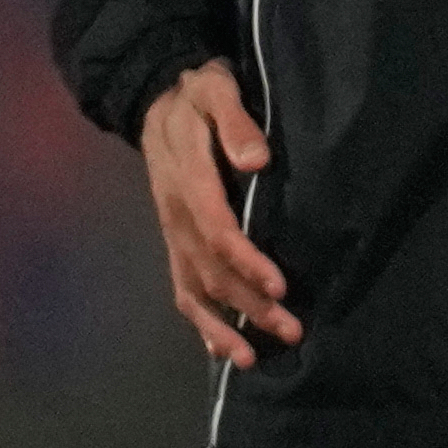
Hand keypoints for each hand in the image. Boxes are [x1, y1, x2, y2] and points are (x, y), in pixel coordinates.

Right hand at [140, 60, 295, 365]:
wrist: (157, 99)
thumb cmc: (197, 94)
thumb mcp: (215, 89)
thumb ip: (235, 121)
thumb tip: (257, 160)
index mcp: (187, 179)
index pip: (218, 230)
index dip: (248, 261)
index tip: (280, 286)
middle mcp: (175, 214)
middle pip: (210, 271)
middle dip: (249, 305)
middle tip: (291, 330)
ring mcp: (172, 231)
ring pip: (194, 289)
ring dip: (224, 326)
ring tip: (254, 358)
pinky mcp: (174, 240)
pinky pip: (181, 288)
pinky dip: (200, 322)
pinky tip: (223, 349)